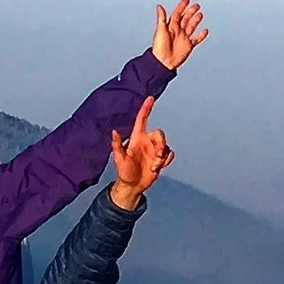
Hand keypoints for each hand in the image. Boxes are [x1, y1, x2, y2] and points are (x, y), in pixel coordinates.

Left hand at [109, 95, 173, 209]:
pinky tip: (158, 167)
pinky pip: (169, 154)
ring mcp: (154, 150)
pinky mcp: (160, 159)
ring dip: (162, 157)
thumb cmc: (124, 172)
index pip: (142, 120)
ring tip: (154, 167)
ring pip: (166, 146)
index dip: (146, 108)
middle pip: (159, 134)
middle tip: (157, 158)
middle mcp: (146, 142)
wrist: (133, 185)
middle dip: (161, 145)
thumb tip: (114, 131)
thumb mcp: (119, 159)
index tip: (150, 98)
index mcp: (137, 138)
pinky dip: (166, 161)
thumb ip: (116, 145)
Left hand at [152, 0, 207, 71]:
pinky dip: (201, 36)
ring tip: (200, 14)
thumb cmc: (159, 47)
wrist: (163, 62)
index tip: (187, 0)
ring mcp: (183, 38)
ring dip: (195, 21)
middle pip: (185, 19)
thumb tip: (159, 6)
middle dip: (191, 12)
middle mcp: (177, 31)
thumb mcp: (160, 30)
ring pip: (191, 27)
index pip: (177, 14)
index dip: (182, 6)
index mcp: (170, 27)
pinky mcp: (188, 46)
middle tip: (196, 5)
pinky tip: (205, 31)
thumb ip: (161, 18)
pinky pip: (196, 39)